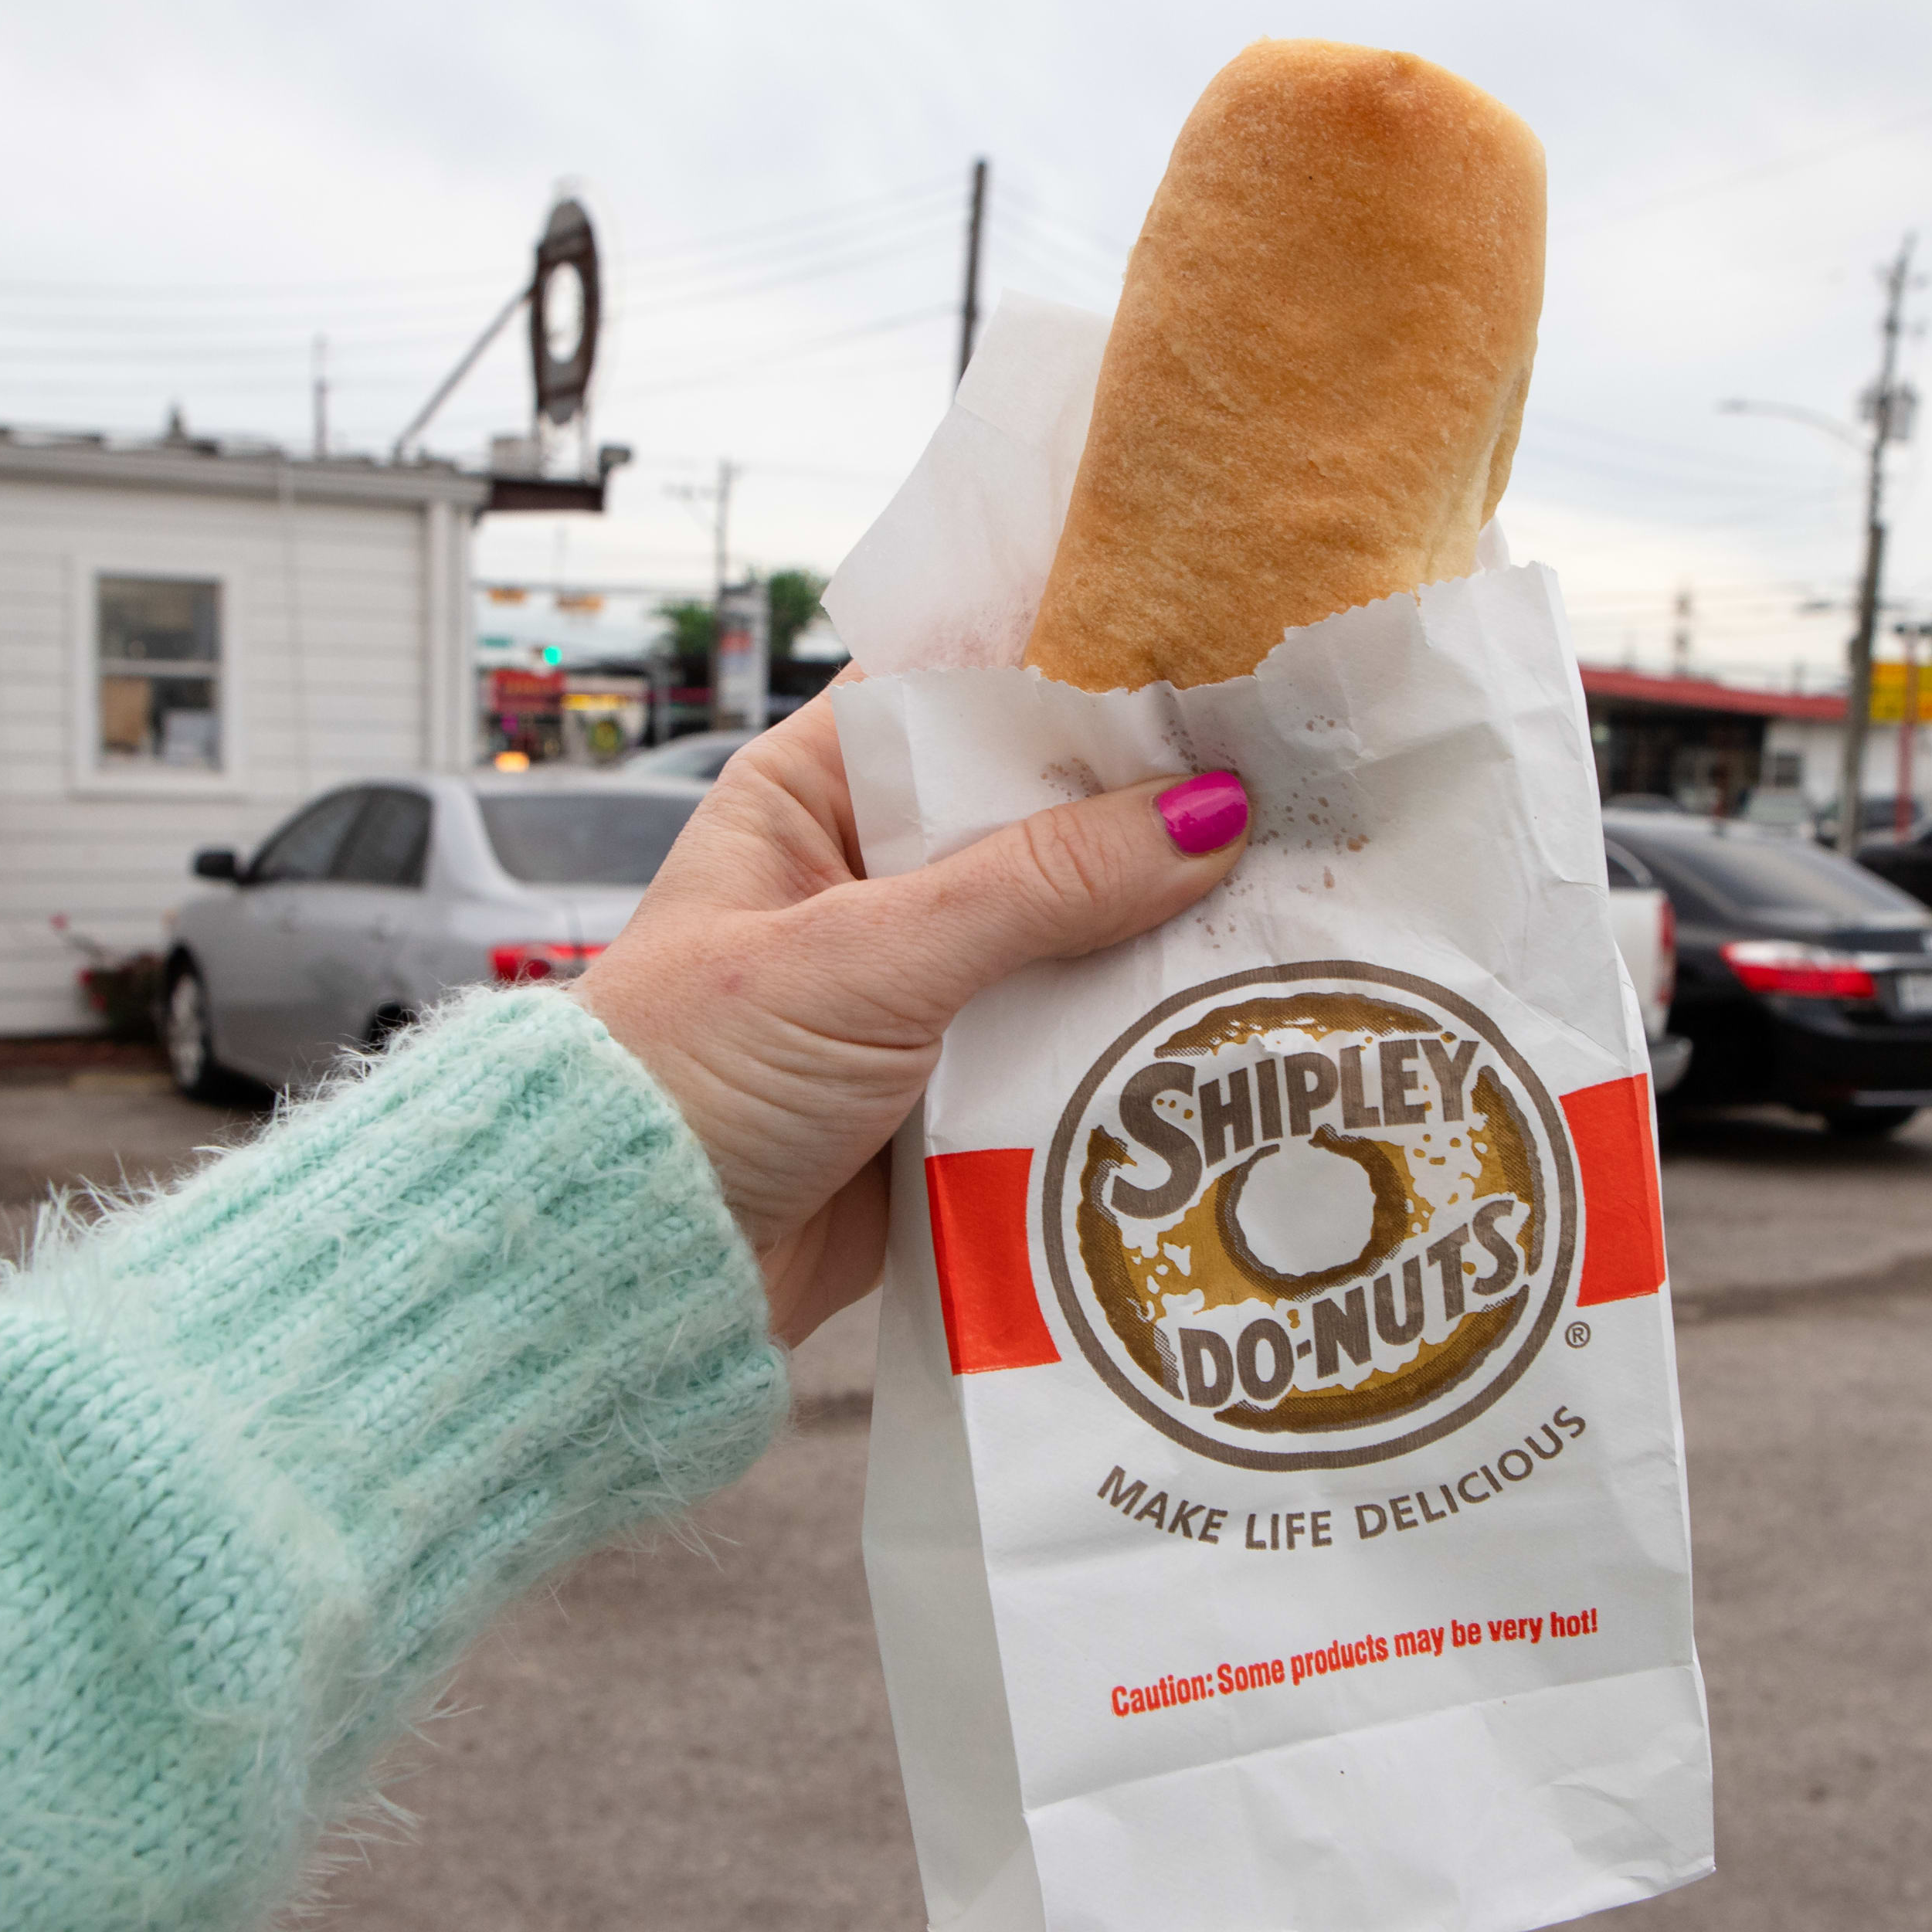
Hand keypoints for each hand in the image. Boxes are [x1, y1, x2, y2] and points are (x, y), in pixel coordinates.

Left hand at [574, 687, 1250, 1347]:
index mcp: (814, 791)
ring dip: (1155, 925)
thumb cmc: (699, 1076)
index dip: (1085, 679)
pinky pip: (1064, 1029)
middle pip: (1038, 814)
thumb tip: (1210, 816)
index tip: (1215, 667)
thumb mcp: (869, 959)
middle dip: (1149, 813)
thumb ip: (1040, 886)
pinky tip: (1234, 1002)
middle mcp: (870, 871)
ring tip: (1293, 889)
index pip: (969, 695)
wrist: (638, 1264)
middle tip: (1291, 782)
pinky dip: (1132, 1024)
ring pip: (1067, 926)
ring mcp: (918, 978)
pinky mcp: (954, 1078)